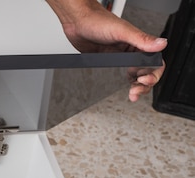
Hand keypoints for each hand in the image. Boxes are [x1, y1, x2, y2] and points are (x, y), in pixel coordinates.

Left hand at [47, 0, 166, 101]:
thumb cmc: (98, 21)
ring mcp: (120, 57)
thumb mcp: (122, 31)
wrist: (78, 22)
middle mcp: (132, 50)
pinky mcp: (109, 61)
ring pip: (134, 75)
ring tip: (132, 94)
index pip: (155, 62)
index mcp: (139, 43)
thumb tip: (161, 44)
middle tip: (135, 93)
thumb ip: (141, 39)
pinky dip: (123, 83)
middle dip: (144, 85)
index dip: (153, 74)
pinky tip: (123, 87)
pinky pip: (119, 75)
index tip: (144, 81)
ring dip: (136, 86)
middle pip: (146, 72)